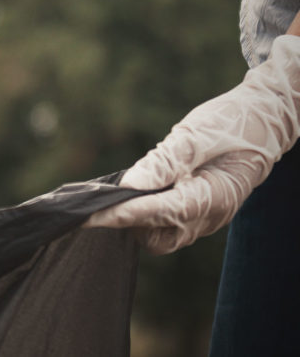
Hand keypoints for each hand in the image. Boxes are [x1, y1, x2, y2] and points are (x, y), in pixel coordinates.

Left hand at [86, 35, 299, 253]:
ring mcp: (206, 218)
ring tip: (122, 191)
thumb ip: (167, 161)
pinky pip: (167, 224)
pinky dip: (146, 214)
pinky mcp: (198, 212)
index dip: (125, 214)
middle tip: (105, 196)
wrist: (264, 122)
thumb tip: (131, 184)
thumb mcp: (198, 134)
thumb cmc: (232, 122)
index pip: (161, 213)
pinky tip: (137, 191)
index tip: (93, 215)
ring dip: (136, 220)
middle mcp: (210, 216)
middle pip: (157, 237)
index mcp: (213, 196)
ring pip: (160, 236)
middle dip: (128, 222)